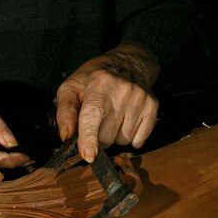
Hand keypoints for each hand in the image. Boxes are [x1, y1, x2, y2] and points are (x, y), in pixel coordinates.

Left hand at [56, 41, 159, 162]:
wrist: (128, 62)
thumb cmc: (94, 78)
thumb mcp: (71, 88)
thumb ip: (65, 112)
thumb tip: (67, 136)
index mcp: (98, 84)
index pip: (92, 116)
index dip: (89, 138)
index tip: (88, 155)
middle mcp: (122, 91)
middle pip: (105, 137)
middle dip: (98, 136)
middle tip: (99, 119)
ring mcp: (140, 99)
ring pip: (122, 141)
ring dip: (115, 135)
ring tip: (113, 116)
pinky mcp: (153, 107)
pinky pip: (138, 141)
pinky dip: (130, 137)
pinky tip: (126, 119)